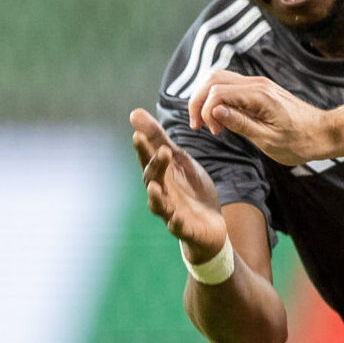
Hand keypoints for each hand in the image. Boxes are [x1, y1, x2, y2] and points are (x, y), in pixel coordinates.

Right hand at [129, 107, 227, 257]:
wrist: (209, 224)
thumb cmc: (189, 190)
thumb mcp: (178, 160)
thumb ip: (158, 139)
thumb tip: (134, 112)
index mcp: (161, 176)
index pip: (148, 160)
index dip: (143, 148)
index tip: (138, 134)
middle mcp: (162, 194)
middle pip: (153, 179)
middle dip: (155, 166)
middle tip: (162, 150)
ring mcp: (172, 212)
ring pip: (159, 205)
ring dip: (155, 197)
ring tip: (154, 187)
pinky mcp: (185, 229)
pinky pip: (178, 227)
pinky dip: (176, 224)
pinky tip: (176, 219)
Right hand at [187, 69, 338, 166]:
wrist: (324, 133)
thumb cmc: (300, 141)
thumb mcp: (269, 140)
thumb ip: (241, 124)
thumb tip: (215, 112)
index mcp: (259, 96)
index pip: (217, 92)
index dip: (206, 111)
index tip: (212, 132)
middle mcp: (257, 84)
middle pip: (213, 78)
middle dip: (199, 100)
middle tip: (199, 125)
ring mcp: (258, 84)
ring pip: (220, 79)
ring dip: (207, 99)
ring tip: (210, 124)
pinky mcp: (260, 90)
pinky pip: (231, 86)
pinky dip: (219, 99)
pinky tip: (222, 118)